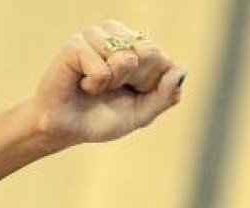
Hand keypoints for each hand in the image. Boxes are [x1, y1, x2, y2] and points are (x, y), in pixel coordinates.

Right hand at [30, 19, 185, 147]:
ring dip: (114, 83)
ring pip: (126, 57)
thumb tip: (182, 68)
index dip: (150, 83)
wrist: (67, 129)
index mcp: (135, 45)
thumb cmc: (102, 117)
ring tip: (96, 86)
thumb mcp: (143, 113)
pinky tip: (82, 84)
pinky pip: (102, 69)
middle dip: (135, 80)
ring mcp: (95, 36)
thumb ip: (166, 95)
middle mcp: (117, 34)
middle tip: (113, 89)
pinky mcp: (75, 44)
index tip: (131, 92)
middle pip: (148, 51)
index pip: (162, 57)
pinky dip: (95, 86)